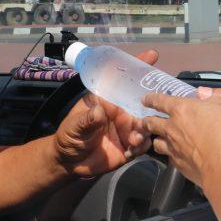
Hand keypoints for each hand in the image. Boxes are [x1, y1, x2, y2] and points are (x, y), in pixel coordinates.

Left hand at [51, 49, 157, 177]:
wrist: (69, 163)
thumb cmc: (68, 137)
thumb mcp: (74, 126)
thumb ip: (86, 120)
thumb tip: (98, 112)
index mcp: (107, 99)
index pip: (123, 80)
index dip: (137, 67)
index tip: (151, 56)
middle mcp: (120, 111)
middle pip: (141, 102)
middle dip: (151, 105)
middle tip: (150, 114)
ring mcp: (127, 128)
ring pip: (146, 123)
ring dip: (145, 129)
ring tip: (136, 138)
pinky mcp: (130, 146)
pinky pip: (144, 144)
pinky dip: (142, 146)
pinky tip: (132, 150)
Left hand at [142, 92, 220, 191]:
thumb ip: (213, 99)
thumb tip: (205, 96)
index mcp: (182, 109)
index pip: (160, 101)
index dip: (151, 99)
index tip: (146, 99)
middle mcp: (172, 128)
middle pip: (151, 123)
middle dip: (147, 121)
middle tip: (146, 120)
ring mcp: (174, 149)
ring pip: (157, 143)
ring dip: (157, 139)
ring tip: (160, 139)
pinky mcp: (179, 166)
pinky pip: (169, 158)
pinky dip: (171, 155)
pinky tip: (177, 155)